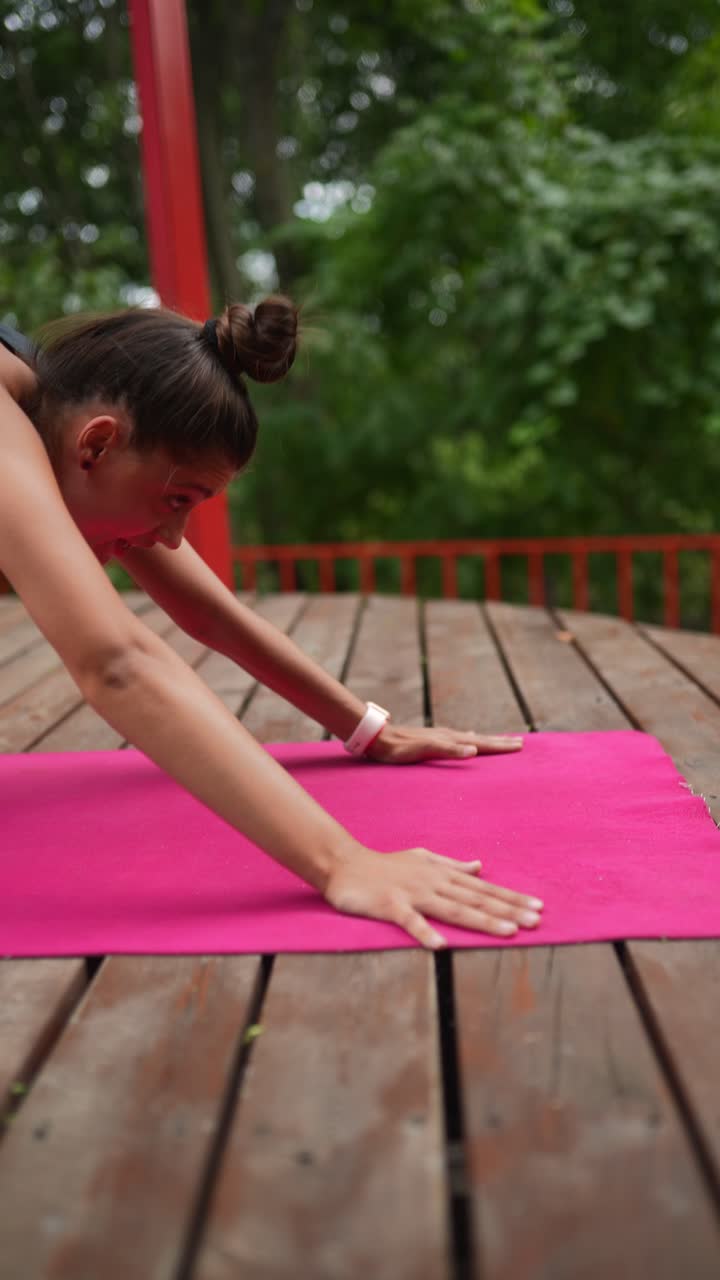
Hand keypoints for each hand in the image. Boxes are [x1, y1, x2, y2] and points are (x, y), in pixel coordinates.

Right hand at [324, 846, 542, 948]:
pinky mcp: (390, 905)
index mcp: (442, 875)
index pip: (483, 888)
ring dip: (481, 919)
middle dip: (508, 910)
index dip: (511, 898)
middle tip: (536, 922)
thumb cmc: (385, 865)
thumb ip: (452, 865)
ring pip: (453, 909)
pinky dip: (424, 932)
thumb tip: (480, 867)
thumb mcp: (422, 859)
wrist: (344, 864)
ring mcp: (412, 893)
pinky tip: (441, 945)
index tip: (538, 908)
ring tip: (507, 932)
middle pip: (476, 899)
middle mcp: (433, 883)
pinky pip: (410, 921)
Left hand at [366, 724, 523, 764]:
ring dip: (487, 740)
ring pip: (471, 738)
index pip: (481, 743)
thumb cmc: (399, 749)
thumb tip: (474, 750)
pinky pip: (459, 739)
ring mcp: (440, 736)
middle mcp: (448, 735)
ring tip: (501, 740)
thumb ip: (449, 750)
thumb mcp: (424, 750)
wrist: (378, 738)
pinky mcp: (432, 739)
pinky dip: (469, 740)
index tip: (520, 746)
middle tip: (520, 743)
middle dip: (500, 742)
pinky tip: (468, 739)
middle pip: (480, 739)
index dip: (500, 745)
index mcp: (450, 739)